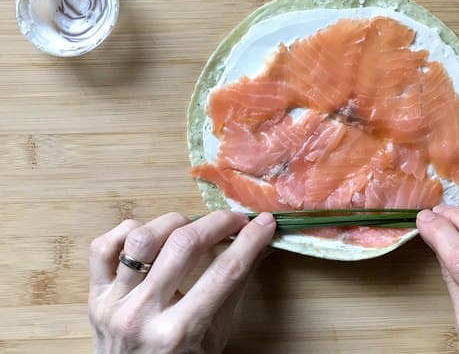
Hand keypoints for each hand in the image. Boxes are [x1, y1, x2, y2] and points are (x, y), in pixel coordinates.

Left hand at [88, 210, 275, 352]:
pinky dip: (128, 231)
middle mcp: (142, 316)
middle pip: (184, 245)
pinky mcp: (93, 295)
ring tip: (190, 230)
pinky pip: (103, 247)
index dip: (250, 241)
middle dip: (218, 223)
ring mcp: (113, 304)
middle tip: (234, 220)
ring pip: (142, 238)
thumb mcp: (214, 337)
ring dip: (173, 224)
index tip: (265, 223)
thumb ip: (235, 287)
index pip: (224, 272)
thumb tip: (262, 244)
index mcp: (178, 334)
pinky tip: (151, 236)